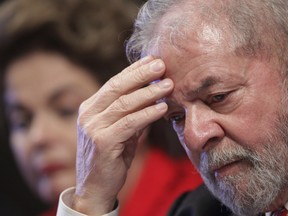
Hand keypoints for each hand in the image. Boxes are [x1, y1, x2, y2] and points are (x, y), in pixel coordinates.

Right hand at [71, 56, 173, 214]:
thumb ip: (132, 113)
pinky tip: (162, 108)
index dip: (134, 71)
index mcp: (90, 108)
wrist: (95, 187)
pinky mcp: (102, 142)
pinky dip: (147, 114)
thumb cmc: (111, 156)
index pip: (114, 83)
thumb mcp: (121, 131)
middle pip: (117, 87)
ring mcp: (93, 128)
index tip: (152, 60)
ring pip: (124, 104)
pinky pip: (129, 123)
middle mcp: (88, 114)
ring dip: (149, 93)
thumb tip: (154, 95)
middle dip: (141, 74)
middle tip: (161, 64)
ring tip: (168, 84)